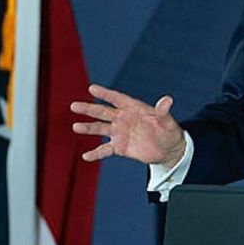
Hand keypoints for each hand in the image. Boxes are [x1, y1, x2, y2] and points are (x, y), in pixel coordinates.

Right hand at [70, 84, 185, 164]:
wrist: (168, 150)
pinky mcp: (119, 147)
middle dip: (89, 109)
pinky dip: (96, 153)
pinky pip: (104, 150)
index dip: (105, 93)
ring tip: (76, 127)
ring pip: (100, 128)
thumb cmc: (169, 132)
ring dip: (88, 128)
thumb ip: (164, 112)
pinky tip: (86, 156)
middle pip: (103, 112)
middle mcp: (123, 118)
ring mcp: (120, 132)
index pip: (117, 98)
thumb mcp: (168, 123)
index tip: (92, 88)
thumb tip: (167, 100)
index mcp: (133, 108)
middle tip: (74, 106)